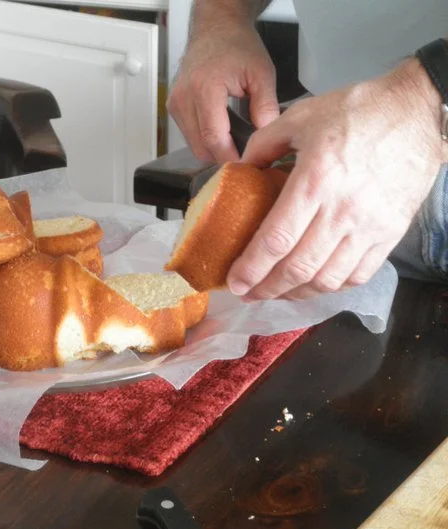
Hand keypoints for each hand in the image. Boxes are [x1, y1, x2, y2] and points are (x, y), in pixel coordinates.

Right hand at [167, 15, 278, 162]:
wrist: (215, 30)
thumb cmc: (236, 46)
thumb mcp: (261, 74)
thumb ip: (266, 107)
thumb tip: (266, 137)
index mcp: (205, 88)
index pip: (214, 137)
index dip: (230, 157)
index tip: (246, 167)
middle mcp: (184, 98)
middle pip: (201, 147)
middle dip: (223, 157)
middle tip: (245, 158)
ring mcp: (176, 104)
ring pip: (193, 145)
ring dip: (214, 150)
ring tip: (236, 145)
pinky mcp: (174, 108)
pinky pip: (189, 135)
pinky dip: (205, 140)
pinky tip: (223, 134)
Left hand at [227, 57, 447, 300]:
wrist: (418, 111)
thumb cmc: (357, 112)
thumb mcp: (300, 116)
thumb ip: (263, 144)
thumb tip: (240, 170)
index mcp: (315, 181)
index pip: (276, 240)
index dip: (251, 268)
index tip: (234, 282)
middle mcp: (342, 211)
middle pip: (298, 268)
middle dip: (267, 289)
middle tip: (249, 293)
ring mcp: (370, 226)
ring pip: (327, 279)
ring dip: (296, 293)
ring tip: (277, 292)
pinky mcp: (391, 234)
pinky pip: (357, 275)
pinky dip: (331, 287)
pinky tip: (313, 283)